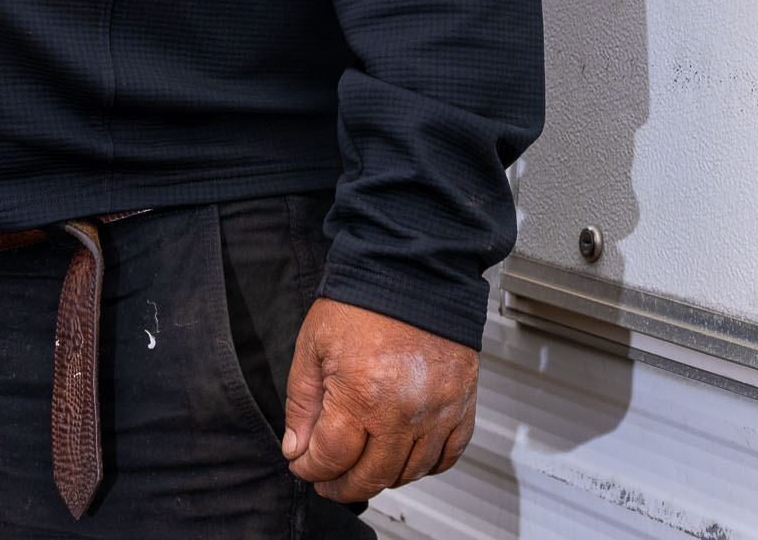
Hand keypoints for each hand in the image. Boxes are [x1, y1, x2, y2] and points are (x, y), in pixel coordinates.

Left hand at [282, 297, 477, 502]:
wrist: (411, 272)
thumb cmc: (362, 301)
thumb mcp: (313, 344)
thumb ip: (302, 401)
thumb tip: (296, 447)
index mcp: (360, 395)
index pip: (332, 457)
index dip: (311, 469)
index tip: (302, 465)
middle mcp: (402, 413)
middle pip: (371, 476)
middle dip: (341, 485)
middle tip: (327, 481)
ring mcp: (437, 414)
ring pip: (408, 473)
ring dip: (380, 480)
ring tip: (361, 470)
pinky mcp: (461, 408)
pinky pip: (447, 458)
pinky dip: (424, 468)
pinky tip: (404, 460)